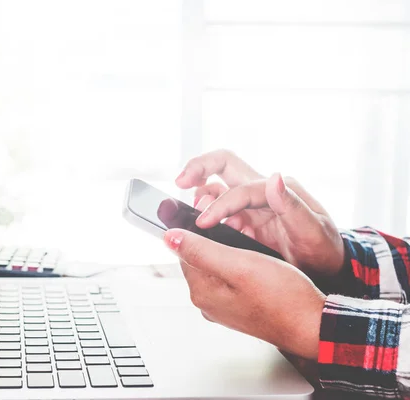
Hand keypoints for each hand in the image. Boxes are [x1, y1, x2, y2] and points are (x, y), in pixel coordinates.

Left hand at [165, 228, 324, 359]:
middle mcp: (209, 302)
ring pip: (217, 267)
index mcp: (202, 292)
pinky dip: (241, 265)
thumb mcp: (239, 264)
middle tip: (240, 230)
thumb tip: (169, 238)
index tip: (216, 218)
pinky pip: (232, 278)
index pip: (184, 252)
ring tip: (252, 246)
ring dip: (230, 251)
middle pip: (200, 259)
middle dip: (215, 240)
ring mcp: (224, 307)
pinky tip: (258, 262)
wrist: (313, 325)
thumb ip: (201, 250)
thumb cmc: (283, 298)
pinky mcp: (241, 307)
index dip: (197, 230)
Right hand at [175, 150, 344, 277]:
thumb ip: (292, 205)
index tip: (203, 223)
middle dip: (198, 167)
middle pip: (223, 163)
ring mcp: (251, 204)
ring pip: (216, 186)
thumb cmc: (323, 250)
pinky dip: (205, 215)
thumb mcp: (313, 231)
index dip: (220, 205)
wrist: (327, 268)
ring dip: (200, 195)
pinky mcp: (243, 219)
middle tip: (179, 181)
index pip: (240, 189)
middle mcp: (262, 191)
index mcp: (278, 190)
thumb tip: (274, 177)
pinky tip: (205, 230)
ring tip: (194, 216)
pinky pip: (217, 209)